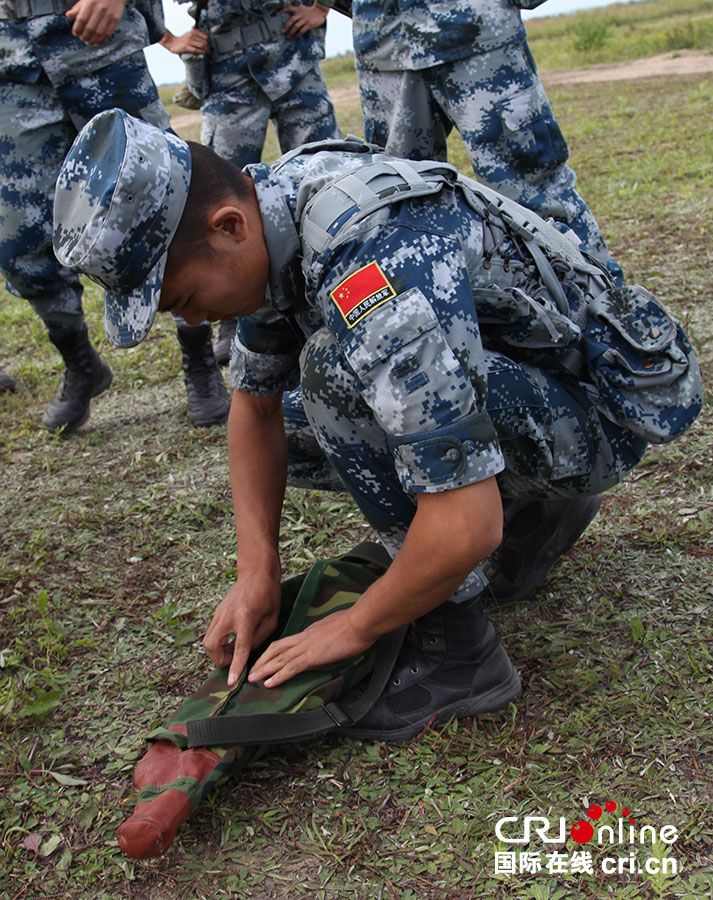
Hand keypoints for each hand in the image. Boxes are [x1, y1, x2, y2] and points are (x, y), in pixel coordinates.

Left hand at [65, 0, 125, 44]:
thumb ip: (77, 8)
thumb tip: (68, 15)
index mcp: (90, 4)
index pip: (81, 19)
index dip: (77, 28)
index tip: (75, 33)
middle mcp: (99, 10)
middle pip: (90, 28)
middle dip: (84, 36)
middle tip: (82, 38)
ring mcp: (108, 15)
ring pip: (99, 33)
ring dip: (93, 40)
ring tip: (89, 42)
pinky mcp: (115, 20)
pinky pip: (108, 33)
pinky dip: (102, 40)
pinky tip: (97, 42)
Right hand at [161, 27, 209, 54]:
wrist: (172, 42)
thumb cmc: (182, 39)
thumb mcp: (189, 33)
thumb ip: (195, 32)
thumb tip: (200, 30)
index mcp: (193, 32)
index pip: (205, 36)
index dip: (209, 42)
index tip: (210, 45)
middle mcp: (192, 35)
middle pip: (204, 42)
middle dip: (208, 47)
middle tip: (209, 51)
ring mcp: (189, 41)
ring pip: (201, 46)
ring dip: (205, 50)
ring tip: (206, 53)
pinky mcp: (186, 47)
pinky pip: (196, 50)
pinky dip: (200, 52)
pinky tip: (202, 53)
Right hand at [203, 573, 280, 687]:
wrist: (256, 572)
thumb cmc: (268, 594)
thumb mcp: (272, 618)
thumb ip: (260, 638)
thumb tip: (247, 653)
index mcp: (245, 618)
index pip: (238, 648)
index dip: (235, 666)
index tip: (231, 681)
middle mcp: (227, 616)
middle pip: (211, 645)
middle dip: (219, 659)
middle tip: (233, 659)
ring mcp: (219, 613)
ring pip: (208, 640)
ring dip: (218, 651)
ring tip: (233, 649)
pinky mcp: (217, 612)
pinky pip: (212, 632)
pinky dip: (219, 641)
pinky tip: (232, 639)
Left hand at [247, 607, 373, 687]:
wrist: (359, 622)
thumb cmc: (355, 624)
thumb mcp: (337, 627)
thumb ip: (329, 635)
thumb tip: (329, 639)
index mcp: (310, 632)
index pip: (286, 642)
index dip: (273, 651)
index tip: (265, 659)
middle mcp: (304, 638)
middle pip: (277, 649)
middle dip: (262, 661)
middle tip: (250, 671)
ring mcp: (307, 647)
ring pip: (279, 659)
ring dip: (264, 670)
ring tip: (252, 679)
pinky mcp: (313, 656)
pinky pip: (291, 667)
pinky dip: (278, 676)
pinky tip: (269, 683)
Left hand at [281, 3, 327, 38]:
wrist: (320, 11)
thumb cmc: (310, 11)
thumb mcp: (302, 8)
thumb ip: (297, 12)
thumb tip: (290, 19)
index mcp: (298, 9)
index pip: (288, 8)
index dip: (282, 10)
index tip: (276, 13)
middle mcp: (301, 14)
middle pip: (291, 20)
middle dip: (286, 26)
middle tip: (282, 31)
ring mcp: (305, 19)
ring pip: (296, 26)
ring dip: (291, 32)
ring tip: (288, 36)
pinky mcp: (309, 24)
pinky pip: (302, 30)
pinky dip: (297, 35)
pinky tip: (295, 37)